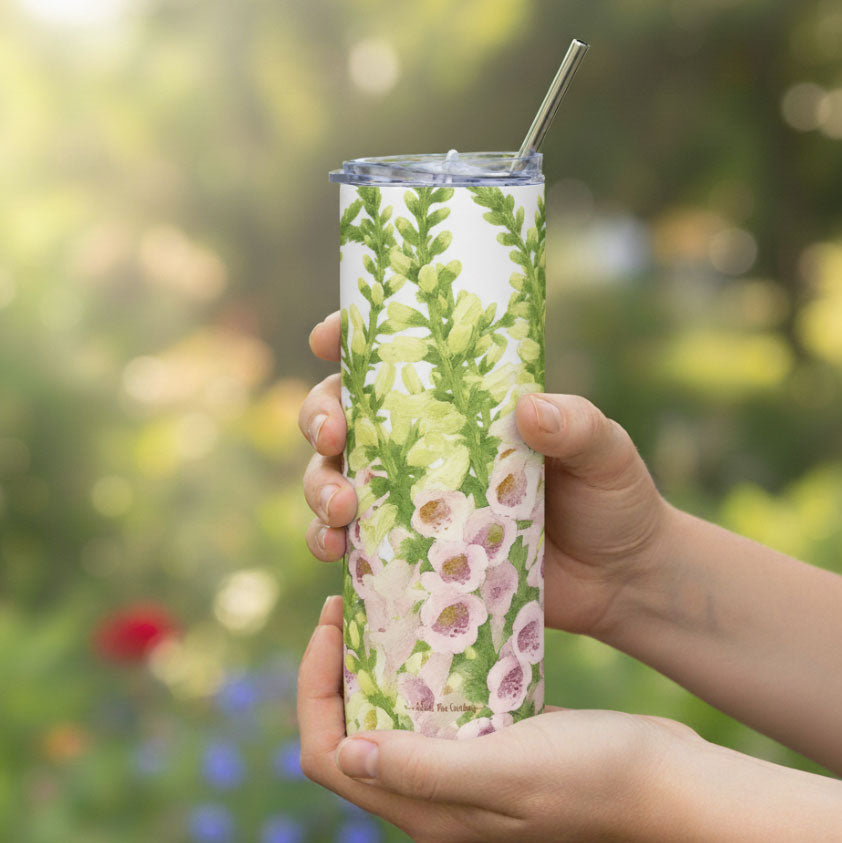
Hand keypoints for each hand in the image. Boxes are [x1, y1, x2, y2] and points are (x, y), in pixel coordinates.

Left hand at [298, 596, 693, 842]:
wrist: (667, 779)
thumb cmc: (597, 777)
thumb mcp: (510, 770)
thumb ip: (426, 771)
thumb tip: (345, 752)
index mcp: (425, 808)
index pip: (329, 754)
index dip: (313, 690)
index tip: (330, 624)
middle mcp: (433, 792)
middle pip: (350, 729)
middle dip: (334, 668)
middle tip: (348, 603)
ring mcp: (461, 766)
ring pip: (388, 712)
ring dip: (372, 662)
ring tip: (380, 606)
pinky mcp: (489, 739)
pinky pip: (431, 702)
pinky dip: (416, 666)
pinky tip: (432, 627)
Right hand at [299, 311, 670, 639]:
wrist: (621, 581)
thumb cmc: (613, 497)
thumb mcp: (605, 449)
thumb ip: (577, 425)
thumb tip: (529, 410)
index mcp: (465, 406)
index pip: (396, 362)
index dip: (349, 343)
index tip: (326, 339)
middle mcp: (428, 448)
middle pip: (345, 418)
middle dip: (318, 418)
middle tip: (332, 435)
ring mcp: (417, 502)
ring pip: (337, 480)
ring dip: (318, 486)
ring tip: (340, 507)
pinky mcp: (416, 554)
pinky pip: (356, 548)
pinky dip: (332, 545)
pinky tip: (336, 552)